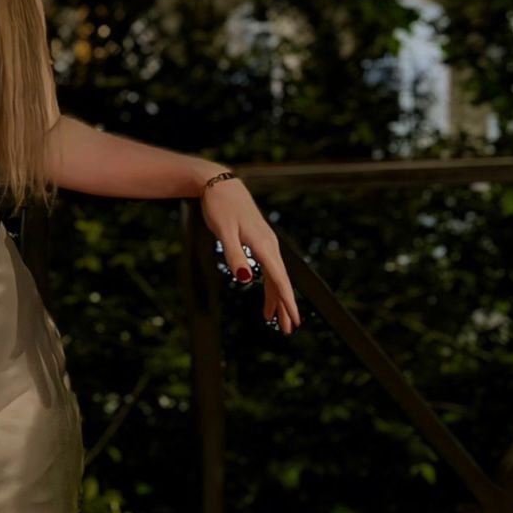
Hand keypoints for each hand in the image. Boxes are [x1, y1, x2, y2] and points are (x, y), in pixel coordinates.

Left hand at [200, 176, 300, 335]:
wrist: (219, 182)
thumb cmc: (220, 205)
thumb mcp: (223, 231)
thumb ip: (234, 254)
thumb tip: (245, 278)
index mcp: (263, 244)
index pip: (279, 278)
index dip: (287, 301)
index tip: (293, 320)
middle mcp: (269, 244)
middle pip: (280, 280)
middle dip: (284, 305)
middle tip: (288, 330)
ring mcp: (265, 241)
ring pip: (275, 274)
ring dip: (276, 297)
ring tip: (275, 319)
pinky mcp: (259, 239)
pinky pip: (268, 266)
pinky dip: (269, 283)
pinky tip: (265, 293)